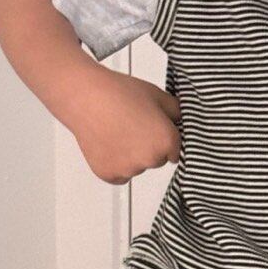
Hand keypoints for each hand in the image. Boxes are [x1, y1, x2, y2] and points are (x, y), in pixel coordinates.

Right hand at [59, 67, 180, 184]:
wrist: (85, 97)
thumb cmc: (118, 93)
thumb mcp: (157, 95)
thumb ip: (176, 112)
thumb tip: (182, 121)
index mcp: (167, 141)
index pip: (175, 151)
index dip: (163, 138)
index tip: (151, 128)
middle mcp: (151, 159)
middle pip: (156, 161)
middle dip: (148, 148)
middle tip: (131, 126)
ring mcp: (129, 170)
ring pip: (137, 167)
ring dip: (131, 156)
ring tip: (116, 131)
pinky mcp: (110, 175)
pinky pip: (120, 174)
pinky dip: (115, 163)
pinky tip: (108, 143)